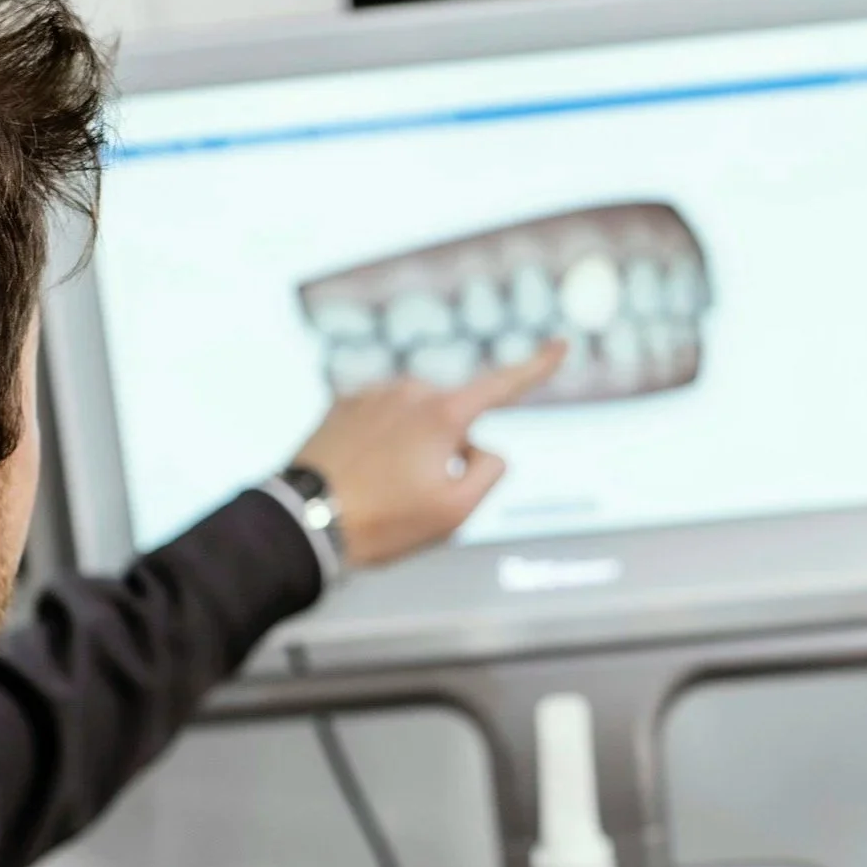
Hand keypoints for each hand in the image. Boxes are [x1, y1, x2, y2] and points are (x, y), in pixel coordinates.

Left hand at [288, 342, 562, 569]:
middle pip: (455, 422)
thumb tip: (483, 448)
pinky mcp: (343, 405)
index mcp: (444, 414)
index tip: (561, 344)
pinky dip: (382, 447)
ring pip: (417, 423)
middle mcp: (410, 391)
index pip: (504, 385)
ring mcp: (373, 394)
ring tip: (382, 491)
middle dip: (450, 453)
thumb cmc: (384, 521)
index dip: (537, 367)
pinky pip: (382, 424)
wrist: (304, 521)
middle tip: (415, 498)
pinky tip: (361, 477)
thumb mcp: (455, 512)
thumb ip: (489, 471)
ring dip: (413, 451)